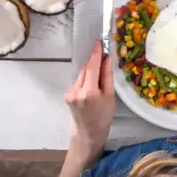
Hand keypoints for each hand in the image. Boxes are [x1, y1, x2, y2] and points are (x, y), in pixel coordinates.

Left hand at [65, 41, 114, 159]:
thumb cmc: (104, 116)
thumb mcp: (110, 96)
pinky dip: (85, 80)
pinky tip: (91, 89)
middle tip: (104, 60)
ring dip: (90, 73)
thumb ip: (107, 76)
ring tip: (99, 82)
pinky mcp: (67, 94)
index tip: (99, 42)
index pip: (92, 67)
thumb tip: (106, 58)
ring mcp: (69, 93)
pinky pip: (78, 81)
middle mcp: (76, 91)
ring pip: (81, 75)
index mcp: (88, 92)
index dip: (95, 54)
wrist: (88, 133)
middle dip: (94, 64)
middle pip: (86, 69)